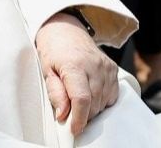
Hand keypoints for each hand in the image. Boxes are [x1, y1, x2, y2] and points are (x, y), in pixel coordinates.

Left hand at [36, 13, 116, 135]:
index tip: (74, 129)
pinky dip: (102, 101)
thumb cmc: (54, 51)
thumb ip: (56, 94)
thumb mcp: (46, 72)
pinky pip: (112, 96)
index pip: (82, 99)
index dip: (79, 119)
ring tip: (78, 98)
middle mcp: (94, 66)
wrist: (66, 30)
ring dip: (91, 109)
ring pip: (103, 102)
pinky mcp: (114, 69)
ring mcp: (106, 67)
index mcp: (75, 65)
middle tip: (70, 111)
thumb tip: (63, 115)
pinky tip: (91, 93)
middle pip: (94, 104)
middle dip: (82, 115)